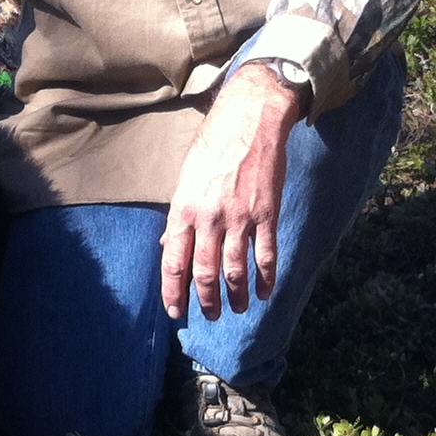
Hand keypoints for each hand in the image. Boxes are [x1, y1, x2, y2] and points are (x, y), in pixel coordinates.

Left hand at [160, 62, 305, 320]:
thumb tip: (168, 248)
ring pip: (235, 271)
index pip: (174, 262)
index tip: (175, 313)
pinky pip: (266, 256)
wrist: (250, 119)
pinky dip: (265, 279)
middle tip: (209, 317)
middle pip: (204, 273)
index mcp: (184, 209)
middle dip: (205, 302)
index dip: (174, 292)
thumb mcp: (185, 178)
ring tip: (236, 310)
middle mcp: (209, 218)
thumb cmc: (213, 146)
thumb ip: (178, 216)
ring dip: (236, 296)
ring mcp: (240, 218)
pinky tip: (264, 293)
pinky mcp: (267, 214)